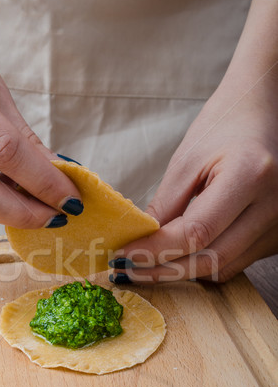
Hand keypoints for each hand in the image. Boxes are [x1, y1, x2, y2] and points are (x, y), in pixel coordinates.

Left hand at [110, 68, 277, 282]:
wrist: (264, 115)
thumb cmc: (225, 128)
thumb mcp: (187, 160)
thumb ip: (165, 205)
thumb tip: (140, 245)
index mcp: (249, 176)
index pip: (196, 232)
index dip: (156, 250)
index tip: (123, 255)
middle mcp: (273, 205)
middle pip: (211, 259)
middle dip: (164, 269)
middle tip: (128, 269)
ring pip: (222, 268)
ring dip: (181, 271)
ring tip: (147, 265)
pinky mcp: (276, 235)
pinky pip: (235, 263)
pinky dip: (203, 264)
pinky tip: (179, 256)